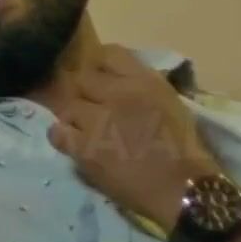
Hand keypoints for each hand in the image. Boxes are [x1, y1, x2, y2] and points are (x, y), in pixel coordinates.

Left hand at [47, 44, 221, 232]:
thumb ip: (142, 86)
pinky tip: (73, 143)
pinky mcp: (86, 149)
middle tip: (89, 108)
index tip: (100, 80)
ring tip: (82, 128)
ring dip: (74, 115)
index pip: (109, 54)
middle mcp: (119, 95)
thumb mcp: (170, 102)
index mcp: (145, 81)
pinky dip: (62, 136)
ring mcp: (98, 122)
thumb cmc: (183, 147)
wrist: (181, 187)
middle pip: (82, 78)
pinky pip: (58, 133)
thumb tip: (116, 81)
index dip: (100, 67)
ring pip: (68, 105)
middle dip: (83, 91)